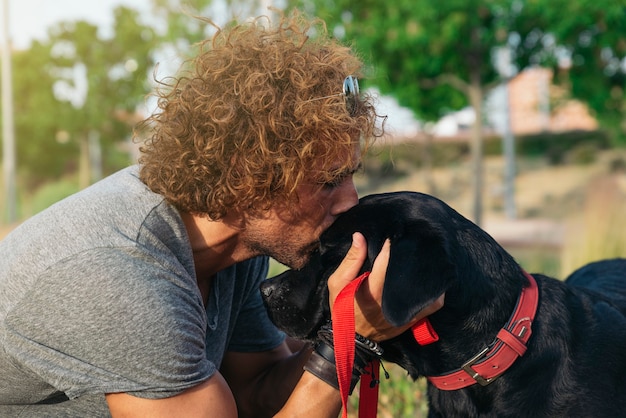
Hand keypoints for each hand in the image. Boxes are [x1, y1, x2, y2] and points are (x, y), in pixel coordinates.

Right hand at [327, 232, 443, 340]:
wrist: (350, 338)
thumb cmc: (342, 308)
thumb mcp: (338, 283)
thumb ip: (351, 260)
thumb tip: (359, 236)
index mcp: (373, 290)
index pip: (388, 261)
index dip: (393, 244)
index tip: (396, 232)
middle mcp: (393, 302)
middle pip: (412, 274)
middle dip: (414, 257)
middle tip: (413, 242)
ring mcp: (405, 313)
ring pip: (428, 290)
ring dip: (428, 275)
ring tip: (426, 259)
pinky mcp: (412, 319)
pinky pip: (432, 305)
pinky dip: (434, 292)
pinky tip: (430, 280)